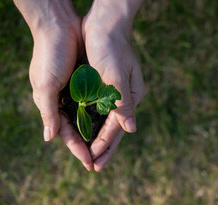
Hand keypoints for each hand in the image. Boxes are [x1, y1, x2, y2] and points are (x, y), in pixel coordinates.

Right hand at [14, 0, 93, 169]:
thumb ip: (47, 111)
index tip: (90, 164)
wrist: (60, 27)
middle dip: (91, 146)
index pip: (68, 134)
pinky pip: (99, 104)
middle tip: (101, 164)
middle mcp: (65, 102)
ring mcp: (78, 93)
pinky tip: (113, 124)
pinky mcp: (89, 83)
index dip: (78, 149)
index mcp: (52, 106)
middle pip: (81, 130)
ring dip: (99, 134)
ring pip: (91, 120)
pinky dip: (104, 115)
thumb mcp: (45, 85)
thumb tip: (49, 138)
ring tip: (109, 150)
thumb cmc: (49, 56)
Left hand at [82, 0, 145, 171]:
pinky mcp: (104, 87)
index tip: (94, 162)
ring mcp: (115, 93)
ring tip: (89, 156)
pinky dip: (92, 124)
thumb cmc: (111, 46)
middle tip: (95, 168)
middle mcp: (124, 98)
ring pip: (105, 122)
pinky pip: (98, 111)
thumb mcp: (116, 75)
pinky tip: (85, 133)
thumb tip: (131, 130)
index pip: (117, 127)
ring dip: (97, 139)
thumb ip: (122, 102)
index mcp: (131, 96)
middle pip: (114, 129)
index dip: (105, 145)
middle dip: (104, 149)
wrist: (104, 24)